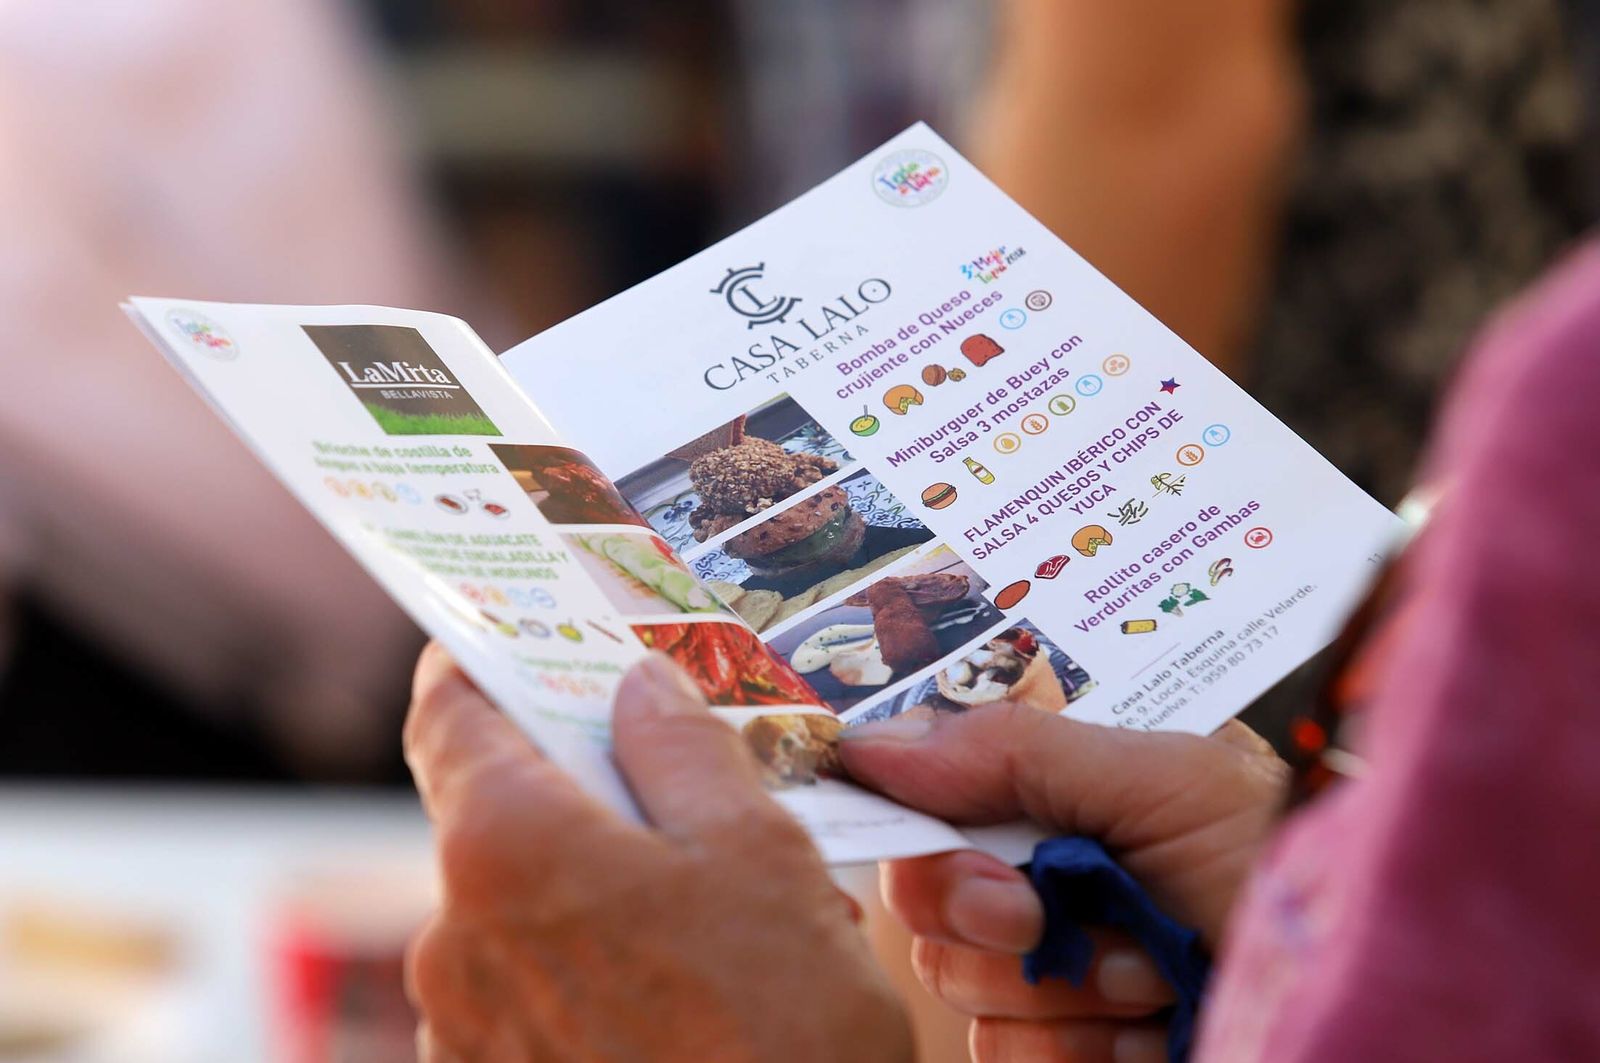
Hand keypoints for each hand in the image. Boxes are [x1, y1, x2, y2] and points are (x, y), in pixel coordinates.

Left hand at [401, 644, 910, 1061]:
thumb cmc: (778, 1036)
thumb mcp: (759, 858)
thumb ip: (685, 752)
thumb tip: (641, 685)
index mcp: (509, 849)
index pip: (449, 716)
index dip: (475, 664)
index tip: (502, 638)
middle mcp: (453, 937)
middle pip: (494, 816)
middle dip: (575, 791)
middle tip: (667, 783)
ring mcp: (461, 1030)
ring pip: (515, 913)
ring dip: (585, 891)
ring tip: (698, 913)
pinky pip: (522, 994)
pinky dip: (579, 968)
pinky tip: (674, 992)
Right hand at [839, 705, 1286, 1061]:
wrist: (1360, 979)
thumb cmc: (1282, 860)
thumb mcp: (1162, 781)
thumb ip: (1013, 752)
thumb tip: (872, 744)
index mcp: (1048, 801)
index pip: (922, 805)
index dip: (920, 838)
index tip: (973, 863)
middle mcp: (1035, 883)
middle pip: (923, 904)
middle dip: (990, 916)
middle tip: (1048, 918)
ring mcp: (1049, 977)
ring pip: (961, 991)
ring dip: (1063, 991)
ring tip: (1154, 976)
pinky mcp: (1065, 1050)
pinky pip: (1008, 1059)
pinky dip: (1085, 1052)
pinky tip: (1152, 1034)